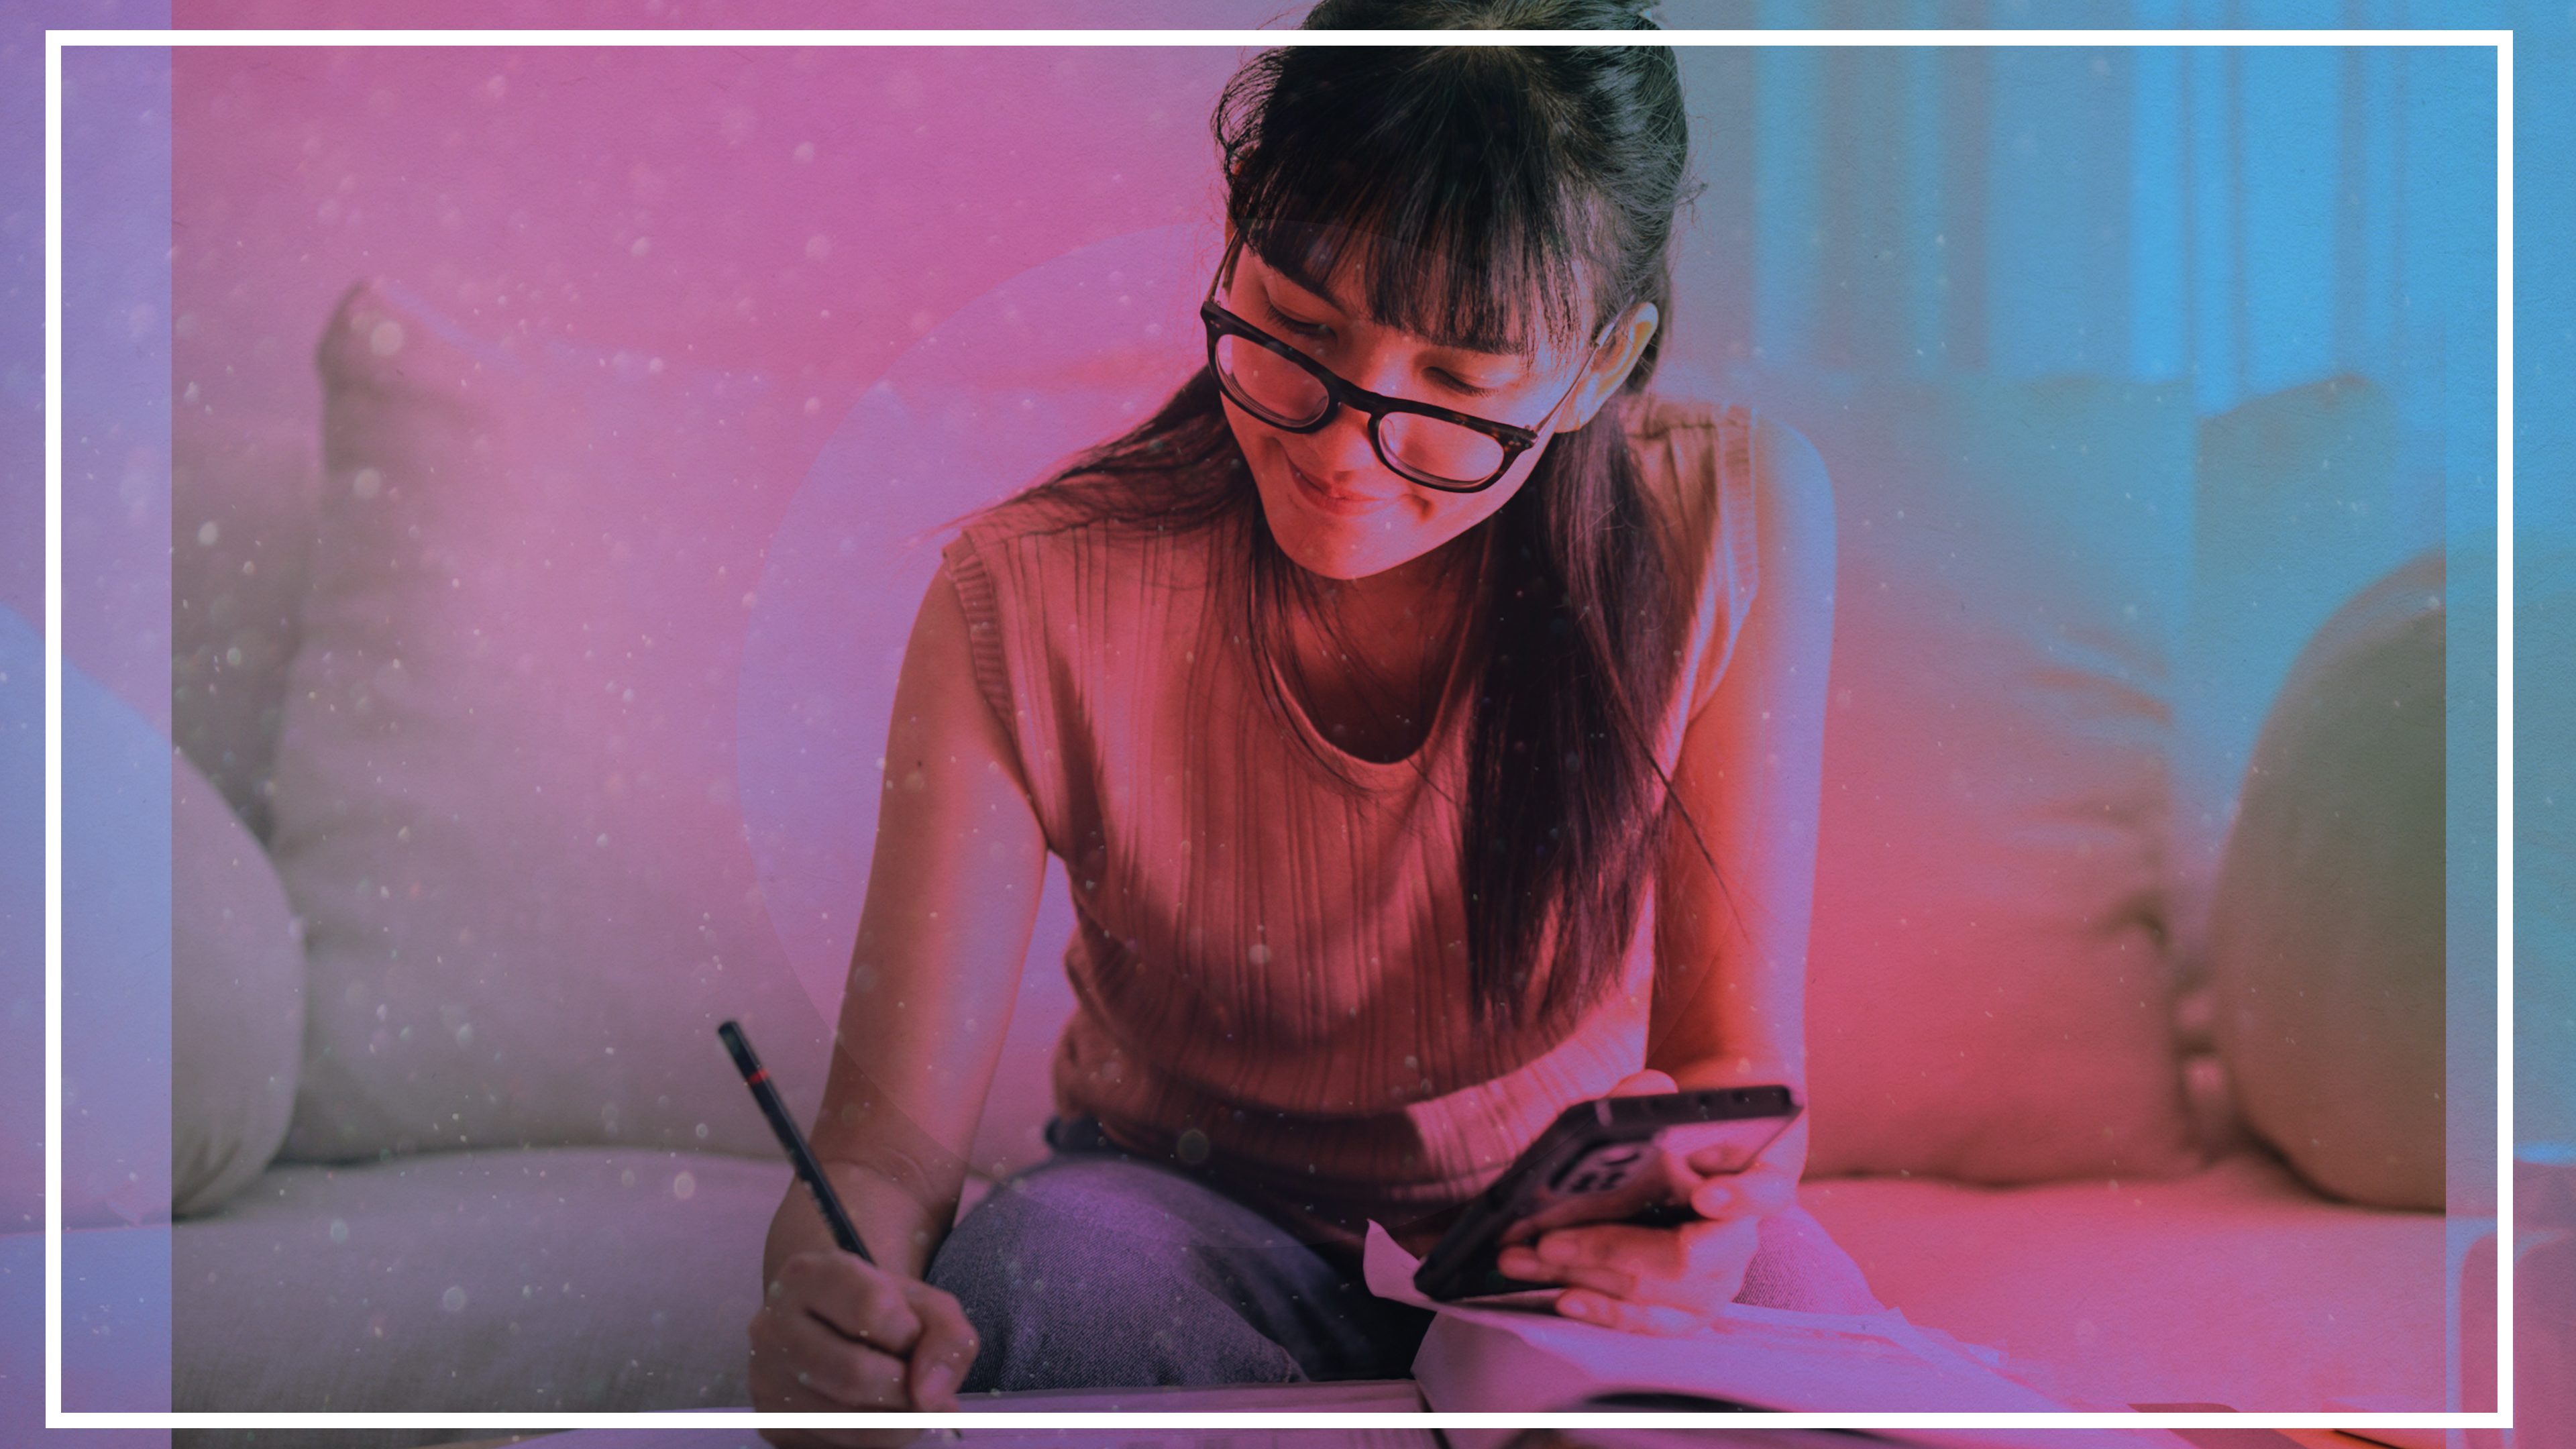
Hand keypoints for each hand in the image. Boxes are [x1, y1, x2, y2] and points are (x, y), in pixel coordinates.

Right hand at [747, 1247, 978, 1447]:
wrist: (836, 1325)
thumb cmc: (884, 1311)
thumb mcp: (926, 1304)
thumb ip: (948, 1337)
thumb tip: (931, 1397)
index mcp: (807, 1276)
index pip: (872, 1309)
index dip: (909, 1332)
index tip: (910, 1333)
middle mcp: (772, 1326)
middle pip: (855, 1375)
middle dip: (906, 1388)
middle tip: (916, 1380)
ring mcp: (765, 1379)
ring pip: (849, 1423)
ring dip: (898, 1421)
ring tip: (904, 1398)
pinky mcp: (772, 1424)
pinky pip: (840, 1447)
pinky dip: (877, 1438)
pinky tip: (878, 1413)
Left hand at [1493, 1069, 1797, 1334]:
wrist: (1692, 1163)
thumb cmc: (1679, 1136)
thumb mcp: (1667, 1107)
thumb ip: (1651, 1095)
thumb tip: (1646, 1090)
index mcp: (1755, 1180)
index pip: (1764, 1191)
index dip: (1739, 1196)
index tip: (1705, 1194)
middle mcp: (1741, 1239)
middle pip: (1684, 1256)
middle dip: (1610, 1248)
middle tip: (1549, 1240)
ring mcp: (1716, 1283)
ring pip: (1653, 1293)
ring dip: (1583, 1277)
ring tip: (1525, 1261)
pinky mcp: (1688, 1312)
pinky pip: (1647, 1322)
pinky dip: (1602, 1311)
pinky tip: (1562, 1297)